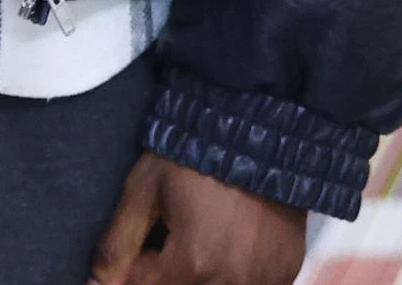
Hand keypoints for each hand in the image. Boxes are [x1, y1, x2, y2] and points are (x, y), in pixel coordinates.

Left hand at [90, 156, 304, 284]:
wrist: (258, 131)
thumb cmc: (192, 156)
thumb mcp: (143, 191)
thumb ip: (116, 246)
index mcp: (193, 264)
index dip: (133, 269)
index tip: (138, 248)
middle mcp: (231, 281)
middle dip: (165, 273)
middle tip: (171, 239)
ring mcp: (264, 280)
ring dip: (198, 275)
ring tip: (198, 239)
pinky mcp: (285, 272)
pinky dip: (232, 276)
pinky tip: (228, 248)